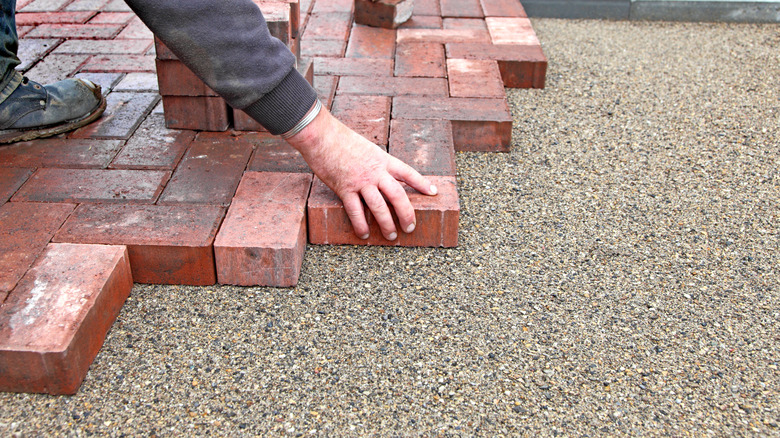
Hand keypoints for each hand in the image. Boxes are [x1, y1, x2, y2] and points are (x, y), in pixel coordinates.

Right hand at [285, 105, 437, 239]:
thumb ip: (375, 163)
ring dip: (387, 224)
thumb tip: (381, 176)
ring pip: (379, 207)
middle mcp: (375, 172)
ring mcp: (360, 181)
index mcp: (383, 159)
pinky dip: (361, 225)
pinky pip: (355, 211)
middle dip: (407, 214)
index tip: (434, 192)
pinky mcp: (344, 189)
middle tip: (411, 227)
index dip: (422, 183)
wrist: (321, 135)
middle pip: (398, 195)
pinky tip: (365, 234)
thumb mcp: (366, 148)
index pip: (408, 172)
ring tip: (391, 235)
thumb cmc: (340, 139)